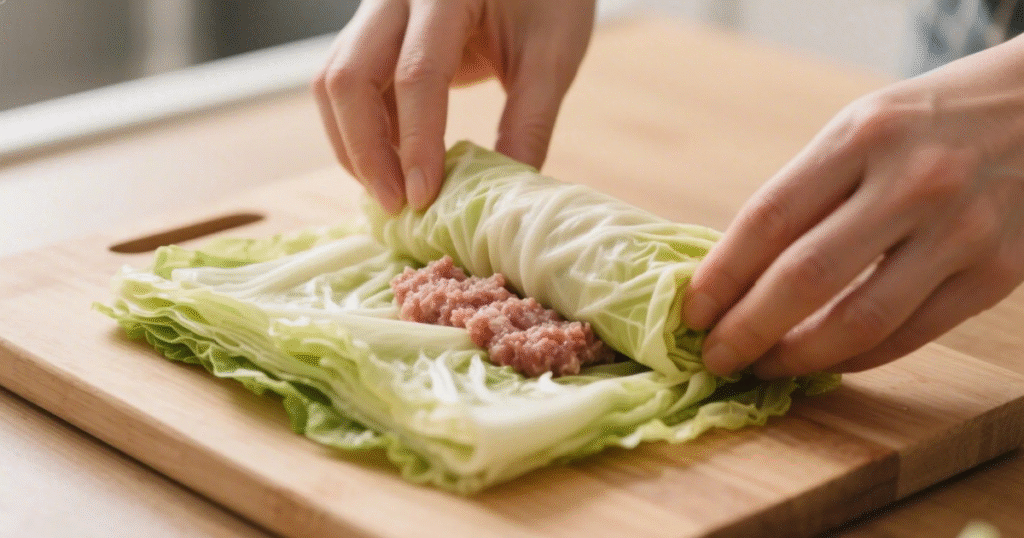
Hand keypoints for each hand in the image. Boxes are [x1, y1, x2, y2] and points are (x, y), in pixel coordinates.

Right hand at [313, 0, 595, 212]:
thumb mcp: (552, 55)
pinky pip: (347, 81)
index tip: (424, 197)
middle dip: (366, 151)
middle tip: (398, 205)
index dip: (417, 142)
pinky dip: (363, 128)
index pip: (417, 73)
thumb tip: (502, 198)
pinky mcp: (371, 30)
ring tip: (392, 191)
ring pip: (334, 81)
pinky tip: (393, 163)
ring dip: (354, 144)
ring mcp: (376, 10)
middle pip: (349, 77)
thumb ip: (529, 122)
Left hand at [684, 35, 1023, 378]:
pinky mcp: (1001, 272)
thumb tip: (738, 272)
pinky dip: (857, 359)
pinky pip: (912, 335)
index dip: (721, 275)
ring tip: (762, 367)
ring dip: (797, 358)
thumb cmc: (933, 123)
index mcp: (863, 136)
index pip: (769, 218)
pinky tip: (825, 362)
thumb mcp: (864, 129)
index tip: (690, 312)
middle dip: (746, 329)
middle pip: (805, 277)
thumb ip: (809, 192)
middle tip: (715, 357)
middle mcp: (914, 182)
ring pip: (859, 321)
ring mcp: (962, 231)